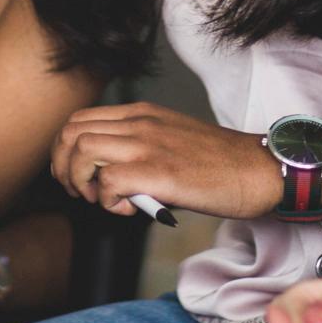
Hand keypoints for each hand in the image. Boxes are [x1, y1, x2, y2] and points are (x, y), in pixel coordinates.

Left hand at [48, 101, 273, 219]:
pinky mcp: (159, 172)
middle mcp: (139, 122)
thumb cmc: (219, 163)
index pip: (78, 120)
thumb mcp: (169, 141)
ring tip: (104, 201)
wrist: (258, 169)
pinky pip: (109, 181)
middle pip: (71, 134)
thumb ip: (136, 149)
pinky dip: (108, 201)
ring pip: (82, 152)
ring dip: (82, 183)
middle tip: (82, 193)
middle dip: (64, 168)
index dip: (65, 151)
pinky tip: (128, 209)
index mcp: (140, 113)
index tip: (77, 177)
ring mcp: (147, 144)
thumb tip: (107, 178)